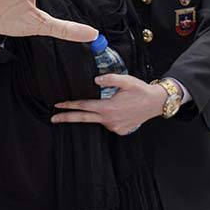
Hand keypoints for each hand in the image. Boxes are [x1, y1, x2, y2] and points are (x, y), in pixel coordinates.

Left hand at [52, 74, 166, 135]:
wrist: (156, 103)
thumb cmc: (141, 90)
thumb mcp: (126, 80)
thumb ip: (109, 79)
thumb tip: (95, 80)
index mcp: (108, 107)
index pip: (84, 106)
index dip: (70, 105)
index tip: (58, 105)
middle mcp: (109, 119)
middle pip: (83, 119)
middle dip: (67, 118)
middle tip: (53, 118)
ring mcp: (114, 127)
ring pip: (98, 119)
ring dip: (98, 113)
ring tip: (113, 103)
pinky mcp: (120, 130)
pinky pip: (109, 123)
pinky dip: (109, 117)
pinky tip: (119, 110)